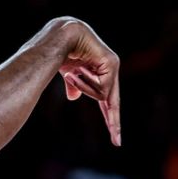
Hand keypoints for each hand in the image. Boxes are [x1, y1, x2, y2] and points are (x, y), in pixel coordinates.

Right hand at [59, 20, 120, 145]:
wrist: (60, 37)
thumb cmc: (62, 54)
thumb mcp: (68, 75)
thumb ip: (73, 86)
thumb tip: (73, 98)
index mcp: (101, 75)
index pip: (107, 100)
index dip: (110, 117)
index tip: (115, 135)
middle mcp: (110, 70)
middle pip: (113, 102)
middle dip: (113, 122)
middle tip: (116, 141)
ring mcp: (112, 66)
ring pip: (101, 95)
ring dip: (83, 87)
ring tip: (72, 72)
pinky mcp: (111, 63)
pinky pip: (100, 87)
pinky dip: (85, 82)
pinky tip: (77, 70)